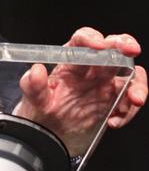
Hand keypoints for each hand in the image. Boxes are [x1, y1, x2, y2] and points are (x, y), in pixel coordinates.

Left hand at [16, 27, 145, 148]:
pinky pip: (130, 100)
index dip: (91, 38)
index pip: (82, 40)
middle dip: (124, 44)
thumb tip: (36, 71)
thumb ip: (33, 85)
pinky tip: (114, 121)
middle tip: (132, 49)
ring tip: (135, 100)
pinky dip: (129, 111)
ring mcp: (105, 83)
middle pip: (113, 47)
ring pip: (130, 74)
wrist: (49, 132)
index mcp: (71, 60)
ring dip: (138, 84)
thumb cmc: (42, 108)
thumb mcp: (34, 98)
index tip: (98, 44)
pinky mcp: (114, 101)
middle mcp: (91, 67)